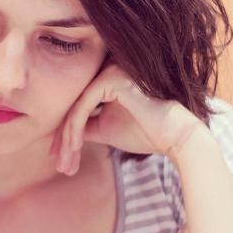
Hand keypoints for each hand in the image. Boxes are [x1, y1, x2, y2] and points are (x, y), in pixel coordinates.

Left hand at [52, 64, 202, 175]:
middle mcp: (105, 69)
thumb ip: (84, 126)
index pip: (77, 106)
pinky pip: (83, 106)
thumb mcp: (105, 128)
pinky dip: (75, 129)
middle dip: (63, 138)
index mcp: (105, 79)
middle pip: (73, 106)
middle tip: (59, 163)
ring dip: (67, 138)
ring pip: (75, 107)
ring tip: (66, 162)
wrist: (174, 136)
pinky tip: (75, 147)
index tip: (59, 158)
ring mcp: (108, 71)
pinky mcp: (110, 78)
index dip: (65, 134)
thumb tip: (61, 134)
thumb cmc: (145, 132)